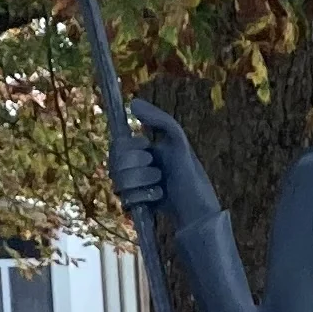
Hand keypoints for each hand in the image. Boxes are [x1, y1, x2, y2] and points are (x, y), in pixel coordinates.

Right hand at [115, 102, 216, 221]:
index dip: (129, 147)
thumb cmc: (190, 173)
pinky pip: (125, 200)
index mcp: (139, 150)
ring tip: (160, 185)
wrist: (198, 209)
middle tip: (158, 171)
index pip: (116, 145)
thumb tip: (132, 102)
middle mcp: (132, 168)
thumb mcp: (178, 140)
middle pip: (115, 164)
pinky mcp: (134, 206)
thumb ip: (158, 119)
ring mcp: (131, 188)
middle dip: (138, 168)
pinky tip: (158, 198)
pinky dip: (144, 198)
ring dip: (143, 183)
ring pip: (118, 183)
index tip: (147, 147)